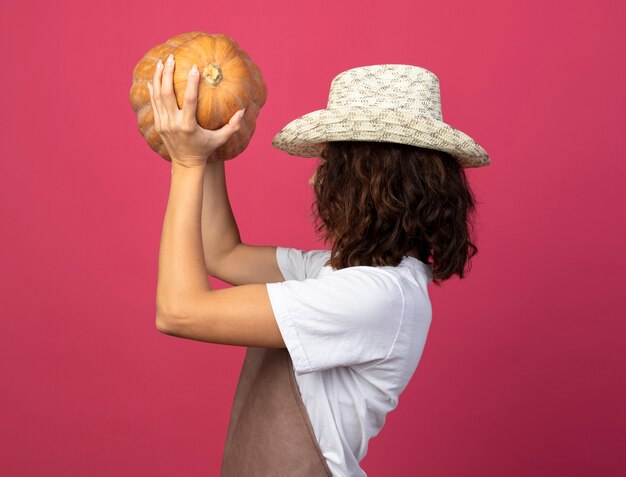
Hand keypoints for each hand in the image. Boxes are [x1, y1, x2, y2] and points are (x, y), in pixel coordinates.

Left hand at [146, 53, 244, 168]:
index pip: (189, 100)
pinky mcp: (158, 125)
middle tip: (172, 58)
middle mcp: (173, 123)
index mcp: (188, 126)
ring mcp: (163, 124)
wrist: (185, 163)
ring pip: (158, 96)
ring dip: (159, 78)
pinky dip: (153, 90)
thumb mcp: (220, 139)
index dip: (192, 83)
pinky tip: (154, 78)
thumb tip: (243, 111)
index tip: (194, 67)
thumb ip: (232, 126)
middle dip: (168, 74)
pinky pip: (153, 104)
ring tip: (162, 63)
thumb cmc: (205, 149)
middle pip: (167, 93)